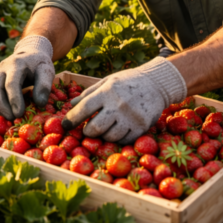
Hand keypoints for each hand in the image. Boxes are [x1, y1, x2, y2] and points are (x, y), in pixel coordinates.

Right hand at [0, 36, 55, 119]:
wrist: (30, 54)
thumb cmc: (39, 65)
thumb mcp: (47, 71)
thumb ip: (44, 86)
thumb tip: (39, 104)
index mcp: (17, 64)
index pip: (11, 83)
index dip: (14, 100)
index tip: (19, 114)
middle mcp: (2, 67)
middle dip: (2, 106)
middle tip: (13, 118)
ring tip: (8, 117)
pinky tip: (2, 112)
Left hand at [61, 57, 186, 143]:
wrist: (156, 84)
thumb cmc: (127, 82)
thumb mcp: (107, 81)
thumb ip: (89, 93)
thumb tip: (71, 105)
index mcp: (108, 91)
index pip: (85, 108)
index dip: (72, 118)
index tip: (65, 124)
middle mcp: (119, 105)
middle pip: (96, 128)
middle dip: (87, 131)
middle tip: (87, 129)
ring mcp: (131, 118)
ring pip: (110, 137)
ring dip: (102, 136)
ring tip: (103, 129)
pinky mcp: (142, 127)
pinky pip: (124, 140)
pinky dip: (117, 138)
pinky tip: (116, 131)